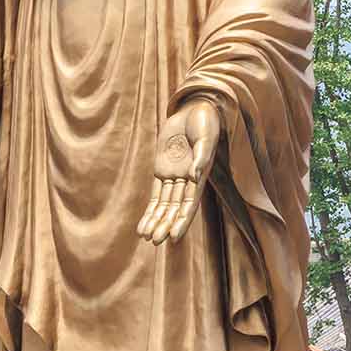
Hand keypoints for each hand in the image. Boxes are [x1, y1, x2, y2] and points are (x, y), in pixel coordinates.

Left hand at [138, 98, 222, 244]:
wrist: (194, 109)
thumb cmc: (205, 121)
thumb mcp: (206, 136)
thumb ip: (201, 156)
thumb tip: (194, 175)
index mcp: (200, 175)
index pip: (189, 204)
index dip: (182, 221)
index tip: (174, 237)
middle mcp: (187, 180)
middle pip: (175, 208)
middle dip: (165, 225)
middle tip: (155, 242)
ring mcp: (174, 175)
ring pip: (164, 205)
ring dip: (156, 222)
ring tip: (146, 238)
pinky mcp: (162, 169)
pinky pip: (156, 194)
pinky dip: (151, 209)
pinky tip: (144, 225)